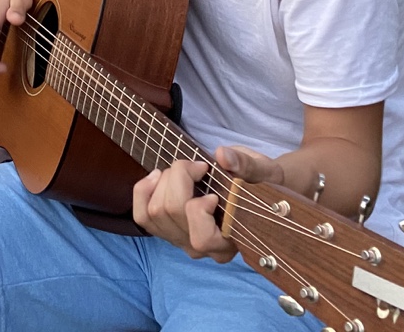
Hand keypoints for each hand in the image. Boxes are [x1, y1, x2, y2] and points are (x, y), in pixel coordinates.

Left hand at [132, 145, 285, 261]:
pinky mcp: (166, 231)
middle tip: (197, 165)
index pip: (202, 237)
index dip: (199, 207)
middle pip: (171, 214)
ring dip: (163, 181)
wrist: (252, 186)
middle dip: (178, 178)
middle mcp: (204, 248)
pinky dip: (144, 190)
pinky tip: (158, 176)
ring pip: (153, 213)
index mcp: (231, 241)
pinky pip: (141, 215)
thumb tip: (223, 156)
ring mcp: (183, 241)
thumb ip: (247, 166)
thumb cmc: (259, 181)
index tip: (212, 184)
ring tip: (181, 170)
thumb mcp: (262, 170)